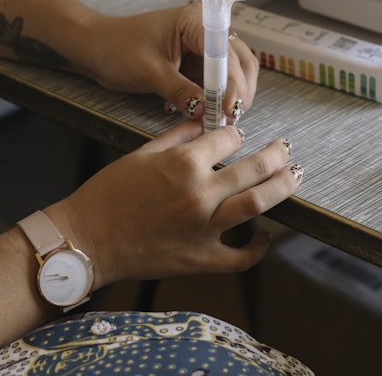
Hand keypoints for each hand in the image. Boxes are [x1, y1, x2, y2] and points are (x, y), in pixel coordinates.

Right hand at [44, 120, 300, 289]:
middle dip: (275, 154)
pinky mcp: (201, 259)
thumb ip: (176, 136)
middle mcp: (199, 193)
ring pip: (258, 203)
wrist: (86, 239)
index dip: (235, 133)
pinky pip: (241, 257)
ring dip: (282, 187)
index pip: (228, 139)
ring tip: (294, 175)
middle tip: (285, 148)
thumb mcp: (140, 154)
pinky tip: (267, 236)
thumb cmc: (107, 194)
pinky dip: (259, 247)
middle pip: (254, 167)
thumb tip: (201, 123)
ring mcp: (204, 228)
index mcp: (183, 163)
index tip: (237, 135)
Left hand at [81, 3, 258, 121]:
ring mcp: (201, 47)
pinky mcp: (194, 63)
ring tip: (216, 119)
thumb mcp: (150, 72)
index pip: (225, 52)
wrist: (94, 48)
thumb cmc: (116, 49)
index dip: (232, 82)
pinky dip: (211, 99)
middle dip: (237, 91)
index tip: (228, 109)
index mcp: (194, 21)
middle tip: (229, 118)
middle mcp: (204, 30)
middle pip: (238, 61)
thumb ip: (181, 92)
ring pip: (230, 74)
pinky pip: (213, 83)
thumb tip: (206, 112)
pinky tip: (199, 112)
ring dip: (226, 97)